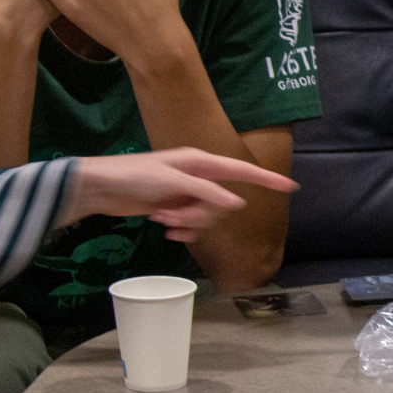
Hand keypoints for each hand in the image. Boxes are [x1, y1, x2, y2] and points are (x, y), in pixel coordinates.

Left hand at [63, 147, 298, 241]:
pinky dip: (181, 229)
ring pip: (207, 217)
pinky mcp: (175, 208)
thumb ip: (206, 193)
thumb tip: (236, 204)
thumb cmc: (134, 177)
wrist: (101, 188)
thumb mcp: (172, 183)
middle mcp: (198, 177)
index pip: (242, 171)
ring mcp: (187, 193)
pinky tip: (164, 227)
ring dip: (187, 223)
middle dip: (201, 216)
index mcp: (202, 162)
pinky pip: (192, 225)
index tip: (291, 186)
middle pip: (222, 204)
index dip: (267, 179)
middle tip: (174, 215)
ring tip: (163, 219)